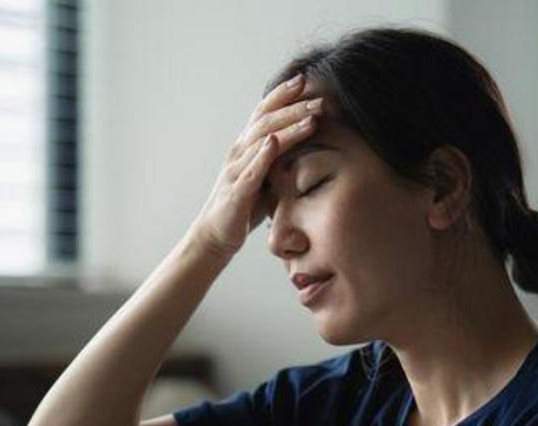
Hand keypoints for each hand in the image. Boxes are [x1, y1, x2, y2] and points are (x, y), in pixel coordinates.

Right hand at [189, 73, 323, 259]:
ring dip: (288, 127)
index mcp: (247, 145)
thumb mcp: (267, 176)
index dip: (282, 94)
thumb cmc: (245, 205)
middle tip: (321, 98)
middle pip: (267, 120)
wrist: (216, 235)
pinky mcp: (236, 192)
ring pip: (262, 141)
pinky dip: (263, 155)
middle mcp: (239, 151)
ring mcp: (236, 169)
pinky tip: (275, 142)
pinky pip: (250, 171)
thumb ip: (280, 158)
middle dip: (294, 107)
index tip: (305, 79)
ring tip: (312, 117)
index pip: (264, 112)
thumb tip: (310, 145)